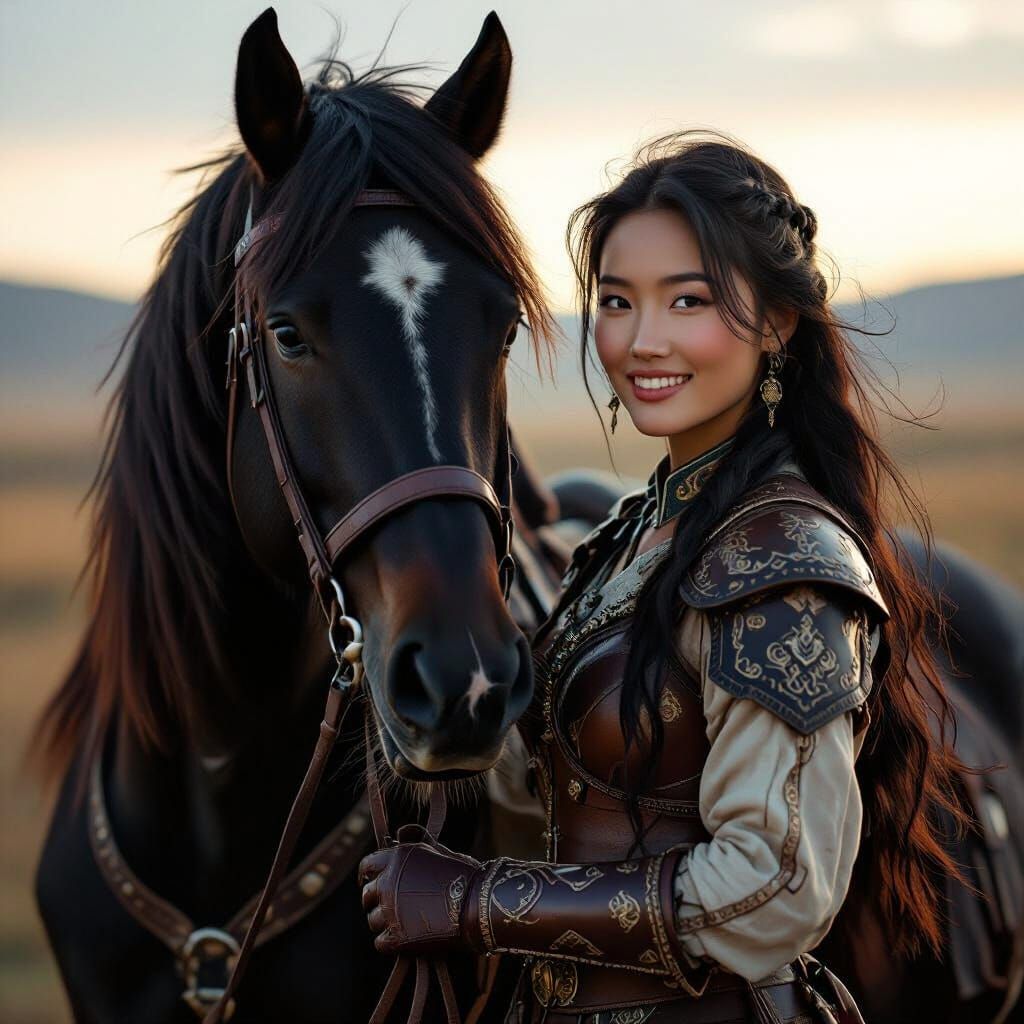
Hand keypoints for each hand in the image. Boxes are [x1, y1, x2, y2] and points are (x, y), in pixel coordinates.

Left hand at [359, 837, 482, 955]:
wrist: (480, 904)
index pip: (367, 866)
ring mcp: (390, 911)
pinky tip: (407, 940)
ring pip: (373, 920)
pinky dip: (392, 943)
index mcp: (397, 858)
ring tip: (406, 924)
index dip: (367, 875)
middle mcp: (388, 882)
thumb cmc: (464, 876)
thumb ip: (416, 841)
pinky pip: (381, 942)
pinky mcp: (397, 937)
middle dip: (375, 901)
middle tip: (391, 908)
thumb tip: (402, 830)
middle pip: (367, 895)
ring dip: (386, 923)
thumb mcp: (438, 851)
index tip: (369, 882)